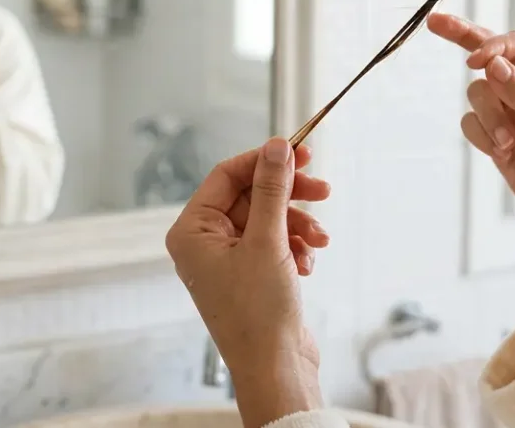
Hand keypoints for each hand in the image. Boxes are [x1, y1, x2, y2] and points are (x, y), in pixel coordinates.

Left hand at [166, 138, 329, 427]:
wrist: (275, 368)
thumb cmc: (258, 313)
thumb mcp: (267, 241)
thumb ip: (271, 189)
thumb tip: (276, 146)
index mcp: (191, 231)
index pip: (226, 175)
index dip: (263, 160)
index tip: (300, 152)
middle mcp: (204, 243)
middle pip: (251, 195)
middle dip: (288, 195)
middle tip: (323, 188)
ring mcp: (227, 260)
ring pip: (268, 219)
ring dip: (298, 225)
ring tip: (320, 240)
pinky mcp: (250, 275)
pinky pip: (275, 243)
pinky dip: (295, 247)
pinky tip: (308, 264)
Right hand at [428, 13, 514, 307]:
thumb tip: (492, 64)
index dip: (493, 48)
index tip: (475, 62)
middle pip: (488, 53)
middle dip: (463, 38)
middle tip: (434, 21)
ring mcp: (510, 109)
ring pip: (478, 94)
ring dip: (489, 120)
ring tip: (509, 145)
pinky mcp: (495, 132)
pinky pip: (471, 122)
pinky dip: (483, 137)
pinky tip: (503, 153)